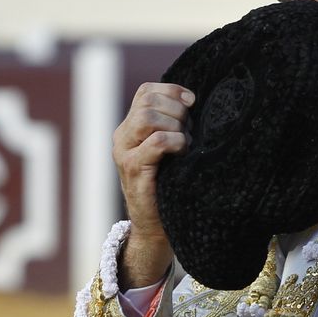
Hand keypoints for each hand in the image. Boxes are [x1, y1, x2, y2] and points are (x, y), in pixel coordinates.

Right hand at [111, 82, 192, 287]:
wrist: (156, 226)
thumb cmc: (170, 185)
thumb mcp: (170, 149)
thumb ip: (173, 125)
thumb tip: (194, 102)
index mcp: (131, 127)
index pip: (146, 91)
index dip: (171, 90)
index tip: (192, 102)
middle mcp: (123, 136)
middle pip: (148, 100)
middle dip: (176, 110)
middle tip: (189, 130)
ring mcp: (125, 152)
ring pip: (148, 117)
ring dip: (175, 125)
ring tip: (184, 143)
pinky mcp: (133, 169)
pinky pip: (156, 142)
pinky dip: (175, 142)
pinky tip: (183, 152)